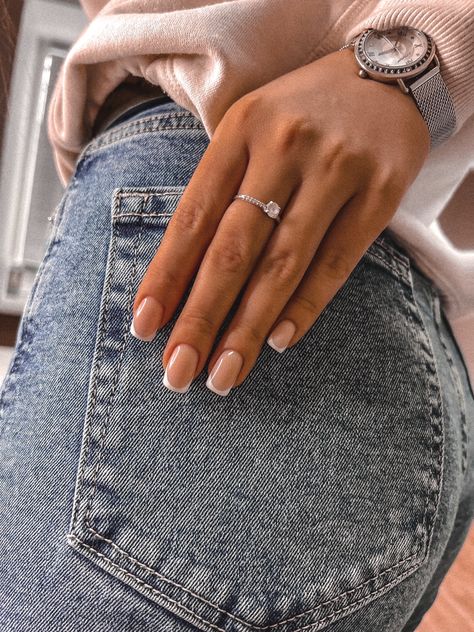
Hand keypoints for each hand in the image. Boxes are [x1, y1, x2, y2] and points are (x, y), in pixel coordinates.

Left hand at [130, 48, 429, 394]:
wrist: (387, 75)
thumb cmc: (302, 115)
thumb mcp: (251, 130)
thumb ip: (221, 190)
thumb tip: (185, 278)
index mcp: (239, 131)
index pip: (192, 218)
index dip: (165, 277)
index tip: (144, 328)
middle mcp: (283, 147)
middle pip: (232, 250)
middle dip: (201, 317)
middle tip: (177, 372)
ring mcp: (335, 170)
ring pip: (282, 264)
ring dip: (248, 327)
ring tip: (223, 374)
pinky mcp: (380, 192)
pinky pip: (337, 261)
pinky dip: (306, 306)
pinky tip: (279, 341)